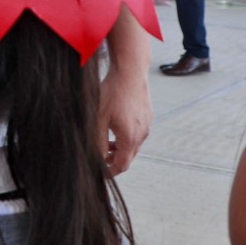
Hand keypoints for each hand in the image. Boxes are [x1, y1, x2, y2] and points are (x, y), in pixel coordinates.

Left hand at [100, 10, 151, 175]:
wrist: (130, 71)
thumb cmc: (112, 93)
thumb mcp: (99, 118)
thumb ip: (98, 141)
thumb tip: (97, 158)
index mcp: (130, 138)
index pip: (122, 165)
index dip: (110, 172)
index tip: (100, 172)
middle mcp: (142, 134)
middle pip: (129, 157)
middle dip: (115, 161)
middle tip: (101, 160)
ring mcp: (147, 125)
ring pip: (134, 145)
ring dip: (120, 149)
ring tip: (107, 143)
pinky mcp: (148, 117)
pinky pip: (138, 134)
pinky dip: (127, 138)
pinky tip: (116, 128)